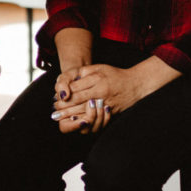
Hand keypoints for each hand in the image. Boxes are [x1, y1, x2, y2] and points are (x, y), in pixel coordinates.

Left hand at [51, 61, 176, 130]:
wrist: (136, 84)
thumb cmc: (115, 75)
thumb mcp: (99, 67)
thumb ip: (84, 72)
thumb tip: (69, 81)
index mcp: (97, 80)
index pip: (76, 89)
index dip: (64, 95)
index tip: (55, 98)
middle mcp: (101, 93)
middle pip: (78, 102)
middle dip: (64, 107)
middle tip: (54, 111)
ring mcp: (106, 103)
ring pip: (86, 112)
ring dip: (72, 116)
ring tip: (61, 118)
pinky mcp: (110, 112)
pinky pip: (96, 119)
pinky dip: (85, 121)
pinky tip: (76, 122)